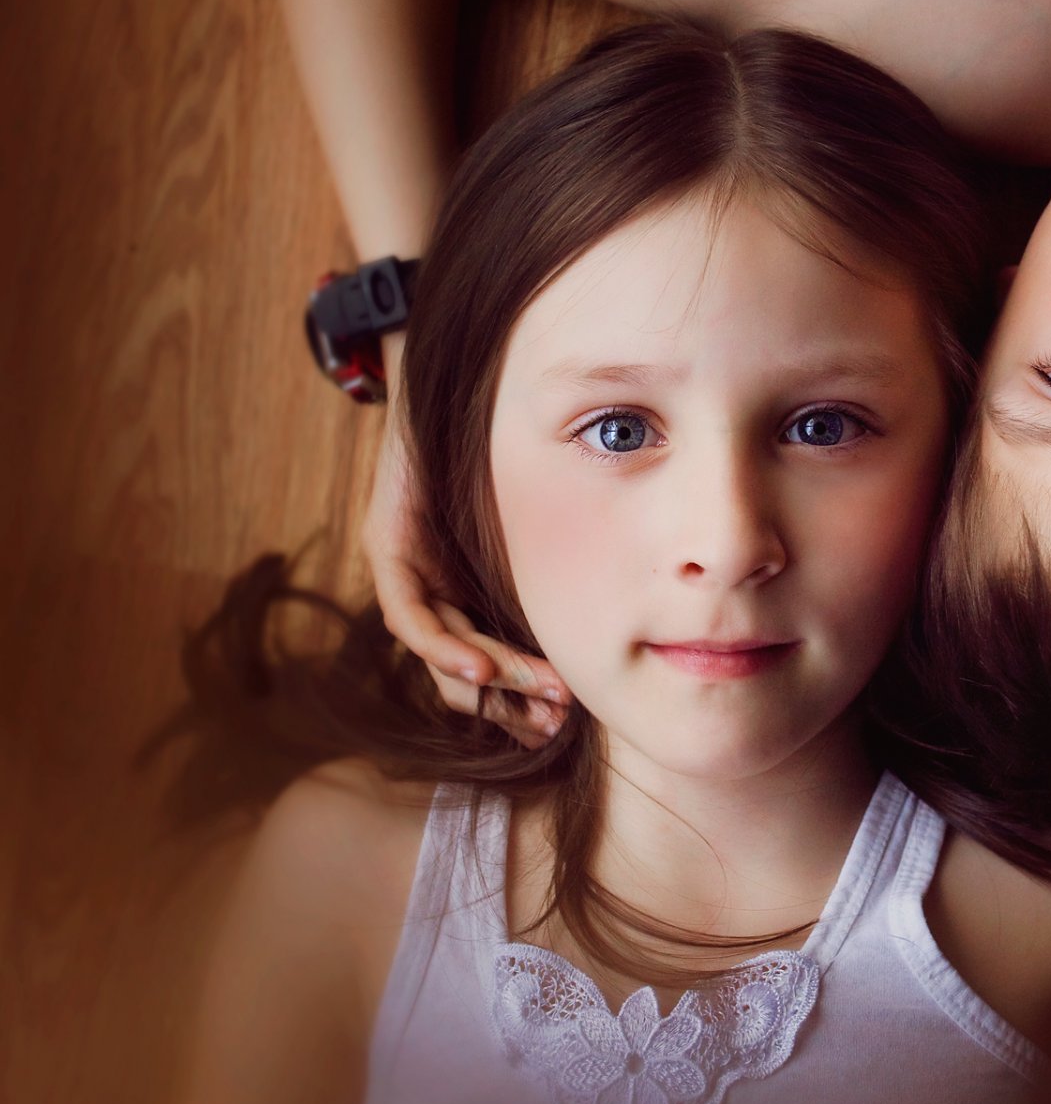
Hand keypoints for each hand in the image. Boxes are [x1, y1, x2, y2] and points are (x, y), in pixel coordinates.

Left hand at [361, 406, 570, 744]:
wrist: (455, 382)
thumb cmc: (503, 448)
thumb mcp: (535, 522)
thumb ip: (551, 569)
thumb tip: (608, 614)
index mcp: (468, 590)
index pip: (486, 667)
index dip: (520, 700)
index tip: (563, 720)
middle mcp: (433, 590)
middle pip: (465, 673)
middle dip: (515, 701)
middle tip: (558, 721)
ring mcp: (407, 573)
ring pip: (443, 655)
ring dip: (495, 681)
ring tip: (542, 700)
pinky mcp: (389, 552)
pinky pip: (410, 617)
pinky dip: (445, 648)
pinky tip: (484, 667)